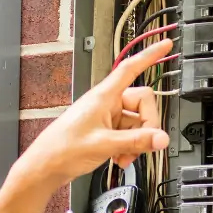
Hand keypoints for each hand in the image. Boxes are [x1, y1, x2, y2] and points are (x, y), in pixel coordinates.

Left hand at [20, 40, 172, 186]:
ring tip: (124, 156)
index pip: (131, 68)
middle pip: (143, 103)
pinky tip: (120, 158)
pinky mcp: (107, 130)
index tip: (166, 46)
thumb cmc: (63, 148)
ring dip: (137, 141)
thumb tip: (161, 138)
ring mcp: (108, 117)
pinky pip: (129, 133)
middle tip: (142, 144)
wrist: (46, 165)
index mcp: (104, 96)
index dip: (150, 55)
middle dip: (147, 126)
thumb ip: (136, 141)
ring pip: (138, 122)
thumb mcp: (105, 145)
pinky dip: (130, 146)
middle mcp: (107, 103)